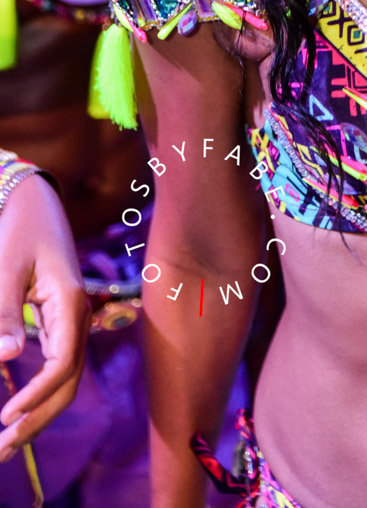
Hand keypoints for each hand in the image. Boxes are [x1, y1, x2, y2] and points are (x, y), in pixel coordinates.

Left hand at [0, 176, 88, 463]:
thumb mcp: (6, 268)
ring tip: (7, 442)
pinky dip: (38, 392)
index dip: (35, 397)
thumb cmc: (19, 229)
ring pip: (65, 379)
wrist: (33, 200)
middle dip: (39, 418)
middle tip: (3, 449)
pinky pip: (56, 365)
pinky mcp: (59, 321)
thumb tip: (5, 360)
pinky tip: (16, 409)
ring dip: (40, 412)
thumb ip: (4, 313)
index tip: (5, 418)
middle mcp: (77, 317)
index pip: (62, 365)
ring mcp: (71, 320)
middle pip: (69, 382)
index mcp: (71, 304)